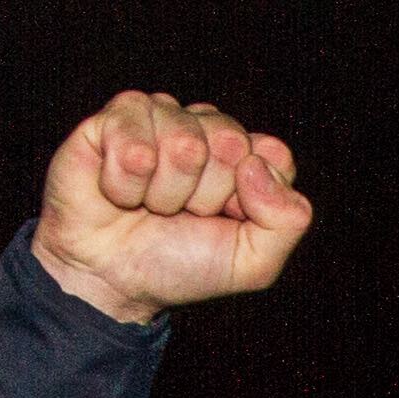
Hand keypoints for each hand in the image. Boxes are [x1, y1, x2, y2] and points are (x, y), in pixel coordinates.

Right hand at [30, 89, 311, 327]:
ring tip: (149, 204)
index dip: (248, 198)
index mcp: (245, 156)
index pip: (273, 155)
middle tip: (181, 214)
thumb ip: (287, 221)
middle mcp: (206, 128)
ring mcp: (161, 116)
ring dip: (164, 194)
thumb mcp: (252, 264)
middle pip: (230, 144)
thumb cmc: (180, 264)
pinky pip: (134, 147)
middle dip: (204, 196)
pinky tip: (118, 192)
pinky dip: (125, 186)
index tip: (223, 219)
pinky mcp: (115, 117)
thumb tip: (256, 165)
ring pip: (183, 144)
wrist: (110, 279)